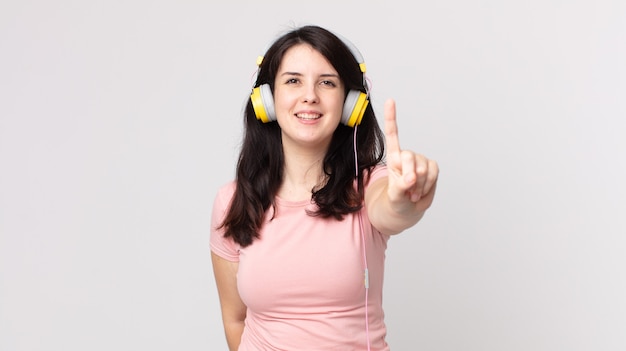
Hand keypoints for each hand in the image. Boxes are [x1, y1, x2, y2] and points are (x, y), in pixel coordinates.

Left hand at [384, 98, 438, 213]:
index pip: (392, 135)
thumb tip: (411, 179)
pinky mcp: (432, 167)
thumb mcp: (393, 196)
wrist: (408, 207)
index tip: (391, 100)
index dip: (391, 118)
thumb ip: (399, 187)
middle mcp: (407, 156)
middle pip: (410, 158)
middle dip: (410, 176)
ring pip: (424, 169)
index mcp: (393, 158)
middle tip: (408, 190)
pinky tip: (421, 191)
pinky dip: (429, 185)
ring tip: (412, 193)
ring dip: (419, 185)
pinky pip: (434, 173)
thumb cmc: (396, 200)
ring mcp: (420, 161)